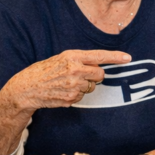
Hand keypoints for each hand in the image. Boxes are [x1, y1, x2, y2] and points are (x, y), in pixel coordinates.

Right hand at [0, 49, 130, 111]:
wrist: (26, 88)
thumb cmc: (44, 71)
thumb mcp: (61, 59)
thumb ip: (80, 60)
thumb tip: (98, 65)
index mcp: (72, 56)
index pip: (99, 56)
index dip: (115, 57)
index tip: (128, 57)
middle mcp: (75, 70)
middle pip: (100, 74)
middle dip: (95, 76)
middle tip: (82, 75)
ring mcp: (73, 85)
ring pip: (92, 87)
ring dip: (84, 86)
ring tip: (67, 83)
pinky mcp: (71, 98)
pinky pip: (82, 97)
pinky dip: (76, 95)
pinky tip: (63, 92)